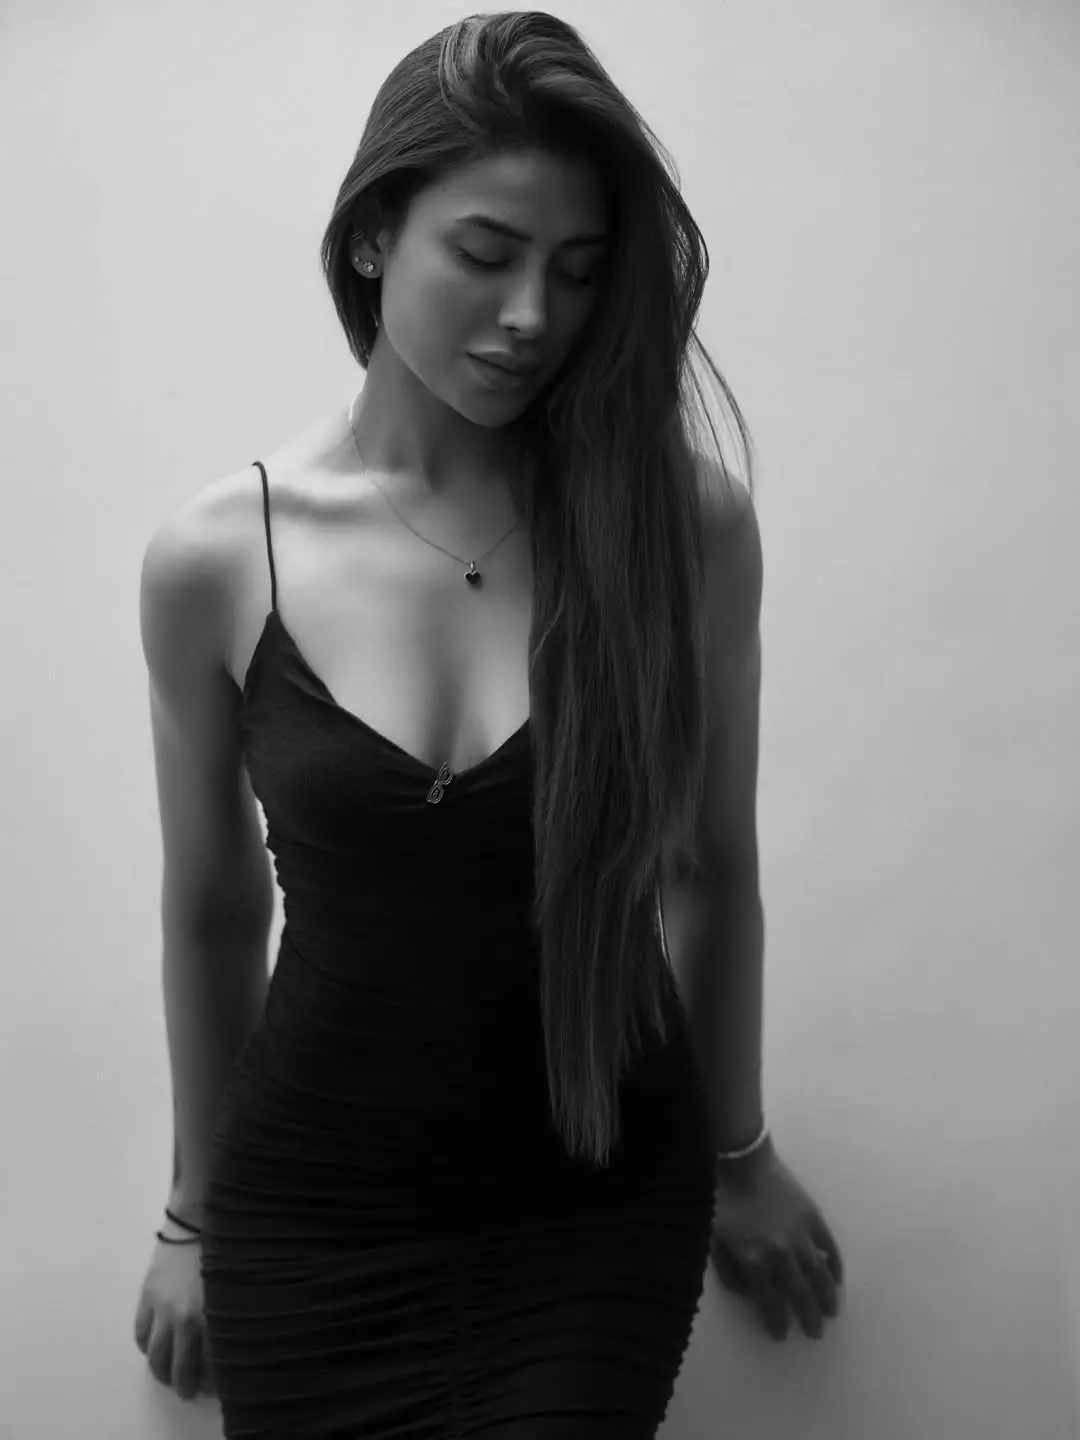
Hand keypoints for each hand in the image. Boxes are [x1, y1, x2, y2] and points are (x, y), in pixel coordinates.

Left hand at [708, 1135, 843, 1341]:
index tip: (782, 1335)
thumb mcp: (713, 1238)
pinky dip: (835, 1264)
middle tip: (815, 1333)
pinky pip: (829, 1247)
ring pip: (819, 1275)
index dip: (776, 1321)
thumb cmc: (722, 1198)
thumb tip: (746, 1293)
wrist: (741, 1160)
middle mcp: (781, 1254)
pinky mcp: (813, 1217)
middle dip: (808, 1317)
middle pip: (799, 1294)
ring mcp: (800, 1236)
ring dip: (827, 1296)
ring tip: (832, 1312)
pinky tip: (837, 1278)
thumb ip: (728, 1270)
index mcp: (754, 1261)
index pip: (769, 1302)